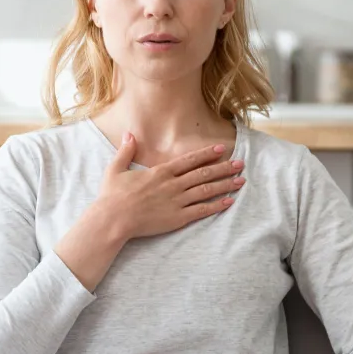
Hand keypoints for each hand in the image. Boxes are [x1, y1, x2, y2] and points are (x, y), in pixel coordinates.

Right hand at [97, 131, 244, 241]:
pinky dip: (217, 205)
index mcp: (161, 172)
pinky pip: (202, 210)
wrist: (113, 219)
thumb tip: (129, 134)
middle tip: (240, 164)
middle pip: (204, 173)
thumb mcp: (116, 169)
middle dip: (224, 168)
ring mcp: (177, 202)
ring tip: (241, 181)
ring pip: (206, 190)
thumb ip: (126, 151)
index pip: (189, 160)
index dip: (207, 154)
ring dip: (225, 184)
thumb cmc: (112, 196)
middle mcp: (172, 184)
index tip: (222, 149)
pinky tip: (229, 201)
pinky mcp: (177, 218)